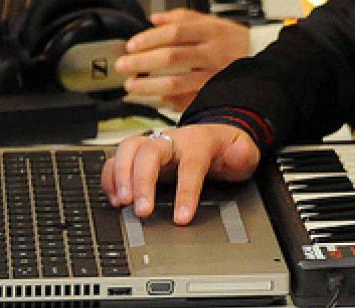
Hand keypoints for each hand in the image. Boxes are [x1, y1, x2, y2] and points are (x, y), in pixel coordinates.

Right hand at [100, 124, 260, 224]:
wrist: (211, 136)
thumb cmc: (224, 148)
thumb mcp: (243, 151)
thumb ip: (243, 154)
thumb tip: (239, 154)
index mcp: (198, 142)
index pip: (190, 165)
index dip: (185, 192)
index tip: (181, 218)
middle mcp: (171, 140)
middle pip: (149, 152)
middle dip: (142, 181)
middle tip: (142, 211)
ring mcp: (152, 145)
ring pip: (128, 149)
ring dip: (120, 176)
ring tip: (122, 203)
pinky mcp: (138, 155)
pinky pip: (117, 159)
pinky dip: (111, 178)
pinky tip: (115, 199)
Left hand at [116, 9, 249, 110]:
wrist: (262, 60)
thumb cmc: (232, 41)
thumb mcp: (211, 21)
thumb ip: (182, 17)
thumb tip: (154, 18)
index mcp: (211, 31)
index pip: (175, 32)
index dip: (150, 39)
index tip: (131, 45)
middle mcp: (212, 53)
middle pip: (172, 57)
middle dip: (143, 63)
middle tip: (123, 66)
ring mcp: (213, 77)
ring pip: (177, 83)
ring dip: (150, 86)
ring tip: (131, 86)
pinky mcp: (214, 95)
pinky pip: (186, 100)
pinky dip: (167, 101)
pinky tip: (153, 100)